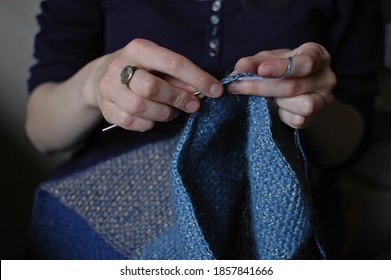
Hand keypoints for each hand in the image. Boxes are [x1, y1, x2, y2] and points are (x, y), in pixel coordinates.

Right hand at [90, 39, 222, 130]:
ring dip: (164, 113)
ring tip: (172, 111)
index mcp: (138, 49)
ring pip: (140, 107)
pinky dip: (149, 123)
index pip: (172, 63)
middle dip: (177, 98)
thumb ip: (180, 77)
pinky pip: (132, 123)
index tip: (215, 91)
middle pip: (151, 87)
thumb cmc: (140, 70)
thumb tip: (204, 90)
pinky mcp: (107, 109)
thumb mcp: (159, 65)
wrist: (102, 77)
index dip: (197, 78)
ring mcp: (109, 89)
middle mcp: (119, 66)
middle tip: (193, 105)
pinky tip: (154, 117)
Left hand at [227, 42, 336, 128]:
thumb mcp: (265, 59)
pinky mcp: (316, 117)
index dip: (281, 67)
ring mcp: (324, 99)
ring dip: (278, 103)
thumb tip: (236, 74)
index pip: (305, 63)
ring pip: (302, 106)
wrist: (292, 85)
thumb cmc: (280, 68)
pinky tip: (276, 107)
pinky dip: (283, 115)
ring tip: (269, 97)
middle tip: (238, 86)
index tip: (260, 70)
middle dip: (262, 87)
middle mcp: (326, 77)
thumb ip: (250, 64)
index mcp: (317, 55)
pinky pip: (298, 121)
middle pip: (294, 87)